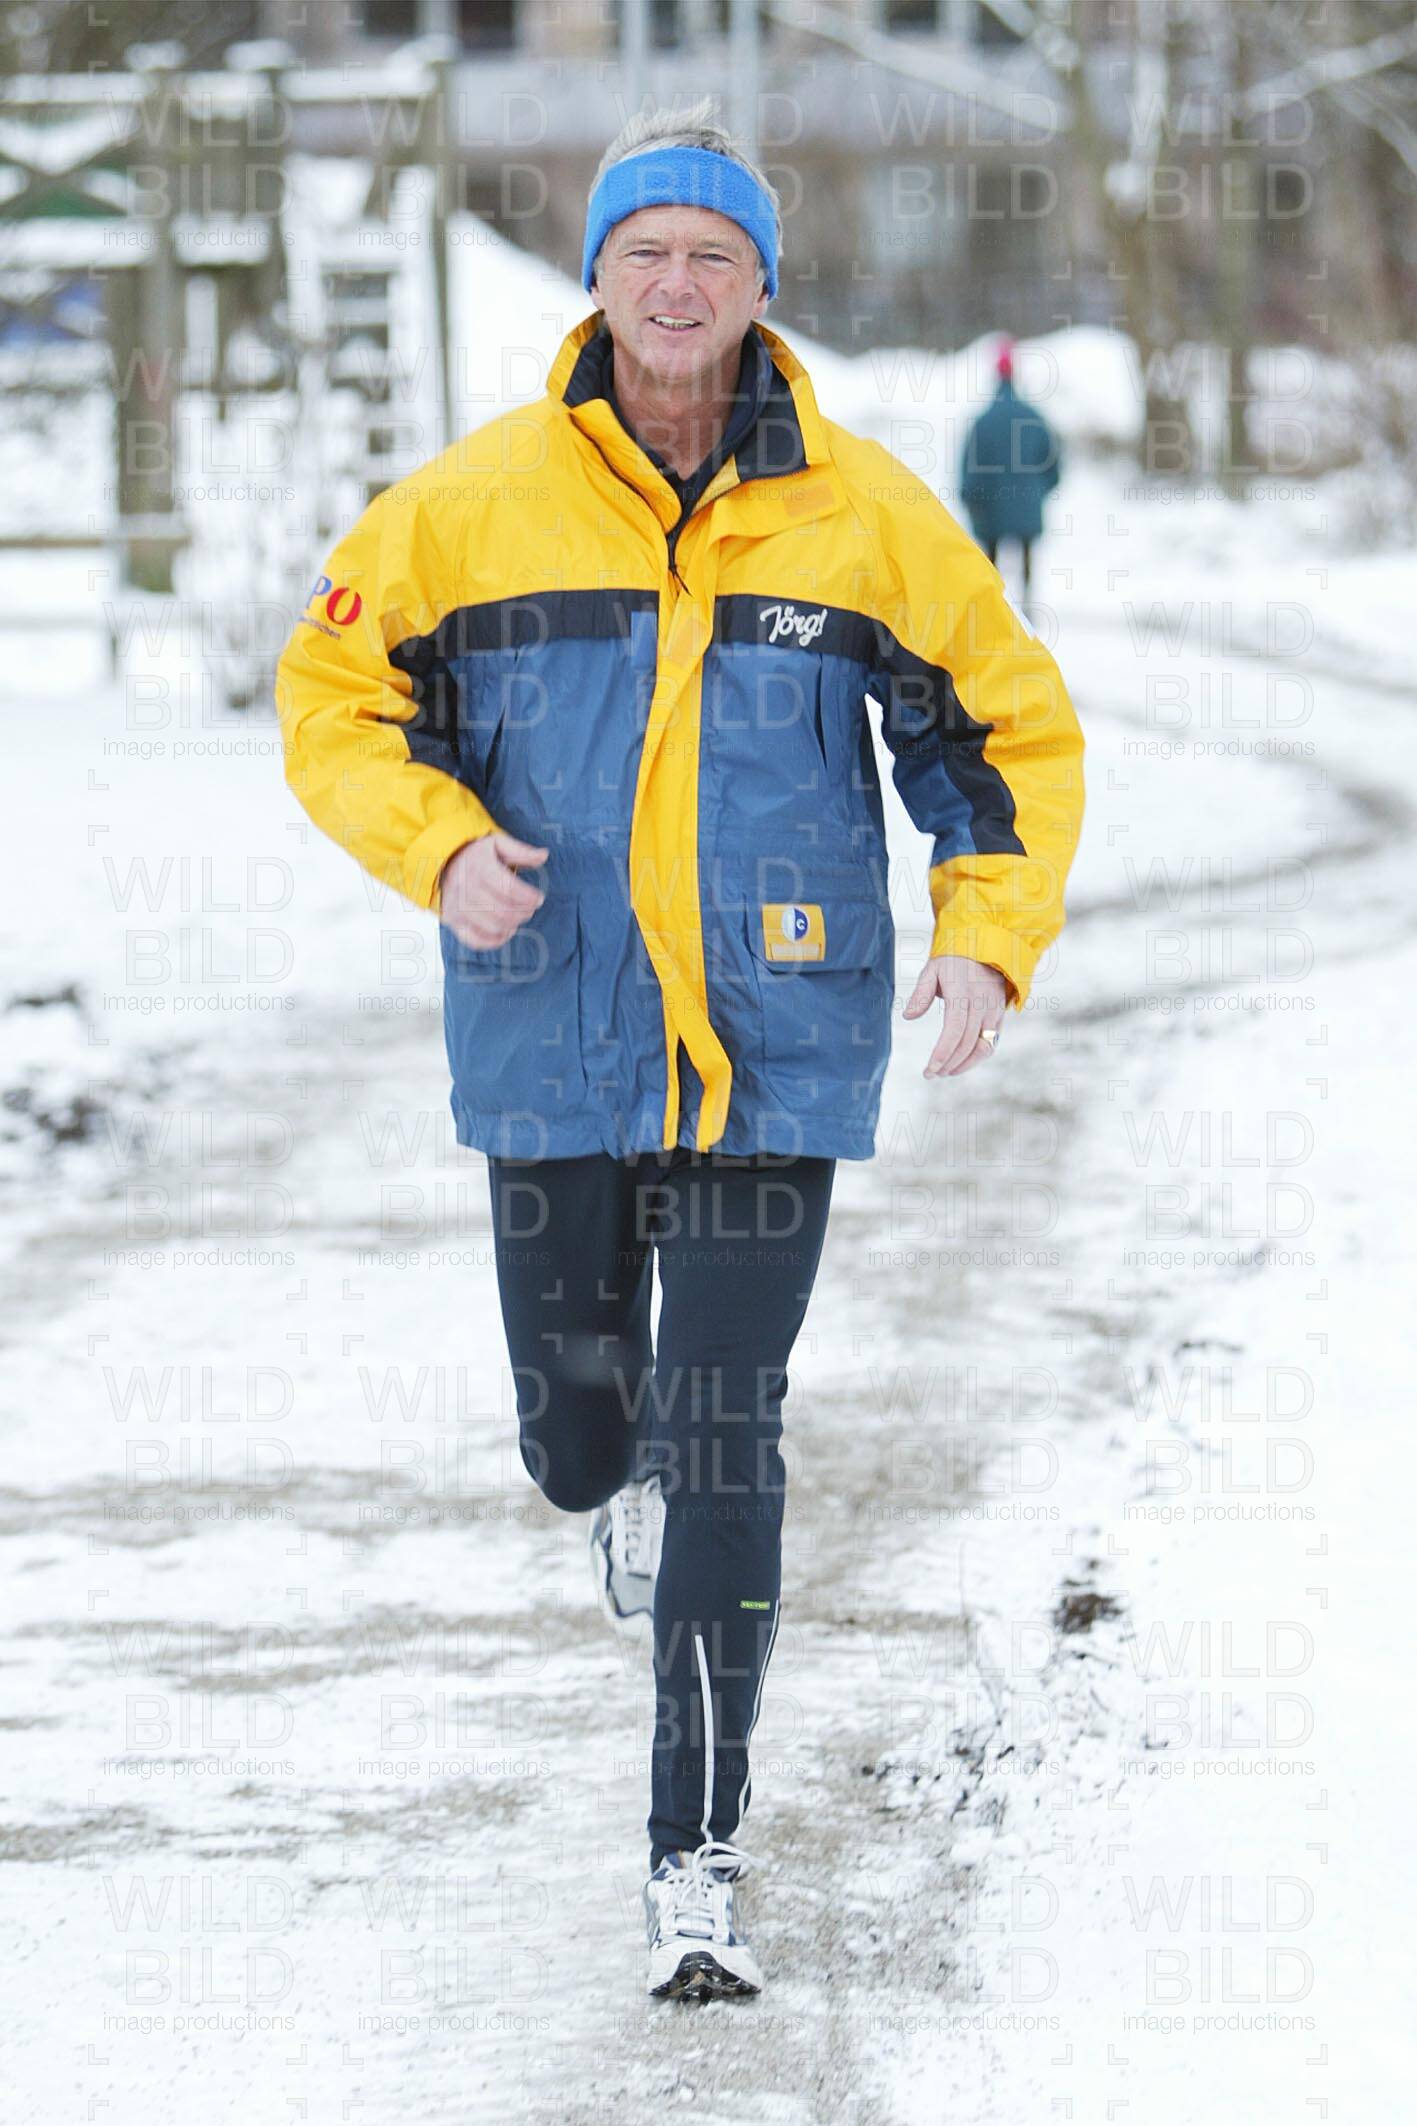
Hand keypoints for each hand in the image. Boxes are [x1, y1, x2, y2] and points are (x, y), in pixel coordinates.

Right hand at [437, 831, 548, 948]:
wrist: (442, 861)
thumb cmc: (475, 853)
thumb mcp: (497, 844)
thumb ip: (521, 850)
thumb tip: (544, 855)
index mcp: (478, 867)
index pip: (509, 888)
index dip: (529, 897)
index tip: (538, 898)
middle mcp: (466, 888)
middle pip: (503, 911)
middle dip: (523, 913)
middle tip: (530, 908)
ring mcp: (458, 907)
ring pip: (493, 927)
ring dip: (512, 925)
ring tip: (518, 916)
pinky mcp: (453, 921)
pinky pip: (476, 940)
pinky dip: (495, 940)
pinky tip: (505, 931)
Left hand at [901, 954, 1008, 1076]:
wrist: (986, 947)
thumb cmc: (953, 959)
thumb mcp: (932, 969)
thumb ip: (920, 993)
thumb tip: (908, 1017)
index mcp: (963, 993)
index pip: (954, 1030)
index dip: (943, 1053)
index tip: (929, 1069)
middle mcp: (982, 1004)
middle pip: (967, 1044)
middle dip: (948, 1064)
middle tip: (930, 1074)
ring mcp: (994, 1011)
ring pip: (983, 1048)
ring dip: (964, 1065)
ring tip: (944, 1072)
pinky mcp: (1000, 1016)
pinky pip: (991, 1043)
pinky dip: (976, 1057)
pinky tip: (960, 1063)